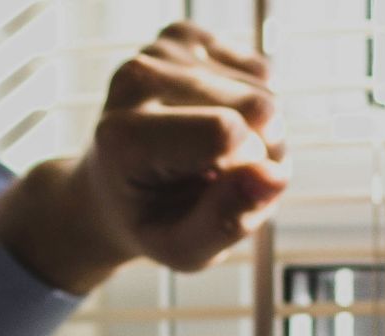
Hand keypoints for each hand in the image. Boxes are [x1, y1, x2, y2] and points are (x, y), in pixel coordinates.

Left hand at [0, 21, 287, 292]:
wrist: (111, 191)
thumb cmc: (149, 221)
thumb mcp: (181, 249)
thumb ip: (225, 223)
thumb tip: (273, 177)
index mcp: (124, 136)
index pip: (227, 133)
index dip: (248, 169)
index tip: (220, 191)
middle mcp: (136, 79)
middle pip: (258, 106)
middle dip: (262, 152)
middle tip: (221, 179)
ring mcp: (158, 52)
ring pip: (265, 89)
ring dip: (259, 133)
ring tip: (215, 158)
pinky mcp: (182, 38)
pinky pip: (259, 70)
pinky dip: (251, 105)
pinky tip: (216, 123)